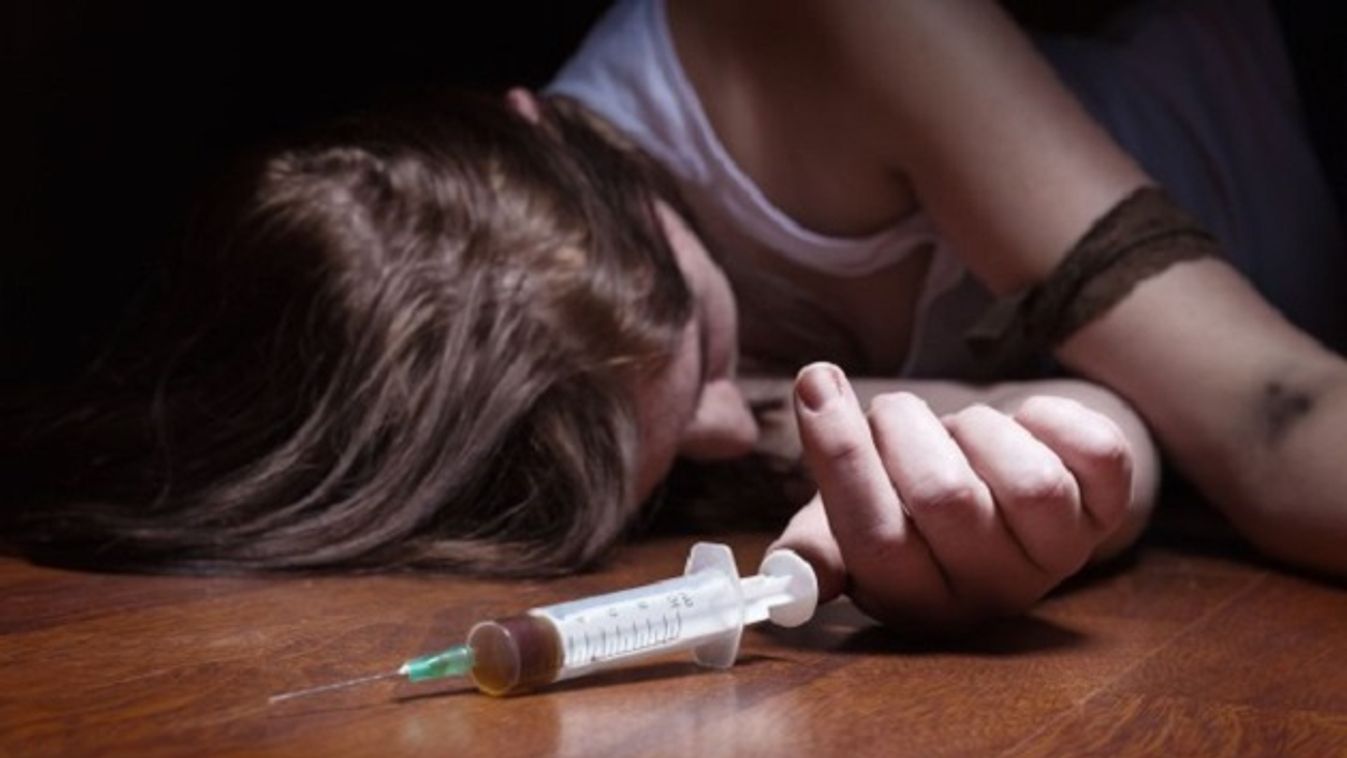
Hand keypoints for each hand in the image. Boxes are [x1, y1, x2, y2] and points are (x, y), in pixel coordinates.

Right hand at [771, 363, 1133, 629]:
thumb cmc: (902, 504)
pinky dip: (1054, 419)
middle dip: (903, 428)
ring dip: (976, 427)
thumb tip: (787, 575)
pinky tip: (1020, 423)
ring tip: (955, 429)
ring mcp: (1058, 555)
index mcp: (916, 601)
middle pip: (948, 500)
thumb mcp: (843, 531)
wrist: (995, 492)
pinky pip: (1101, 454)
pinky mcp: (1109, 510)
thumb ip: (812, 550)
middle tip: (889, 411)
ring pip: (1029, 481)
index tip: (815, 382)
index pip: (876, 541)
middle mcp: (992, 592)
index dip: (842, 457)